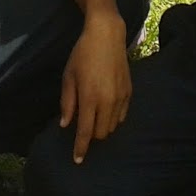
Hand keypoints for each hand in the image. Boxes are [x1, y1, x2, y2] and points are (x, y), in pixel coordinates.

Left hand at [59, 16, 130, 163]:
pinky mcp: (129, 92)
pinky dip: (113, 118)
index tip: (77, 160)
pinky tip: (105, 109)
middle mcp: (108, 101)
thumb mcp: (69, 77)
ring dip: (102, 127)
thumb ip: (67, 102)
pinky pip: (122, 116)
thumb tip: (66, 124)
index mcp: (90, 98)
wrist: (107, 35)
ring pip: (113, 126)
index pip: (86, 132)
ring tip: (94, 117)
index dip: (81, 148)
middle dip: (92, 137)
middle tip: (83, 128)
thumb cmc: (82, 55)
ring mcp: (121, 97)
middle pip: (101, 133)